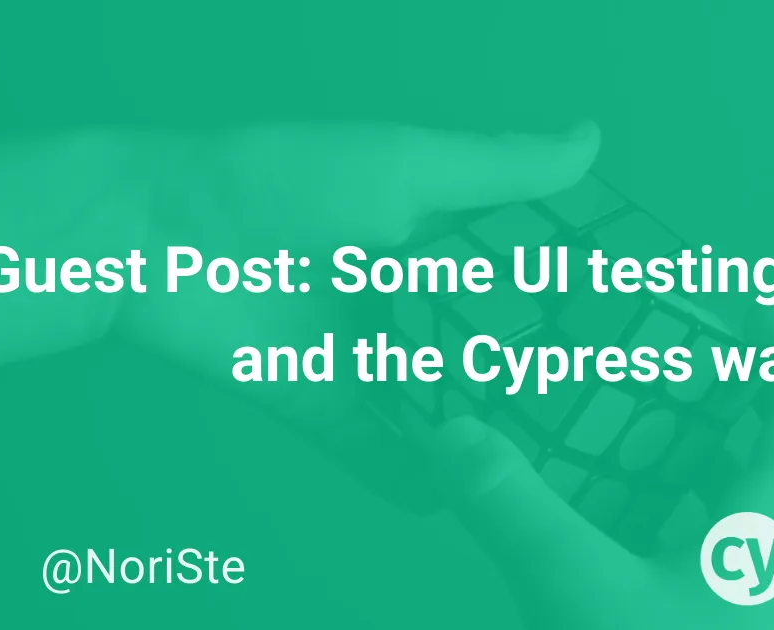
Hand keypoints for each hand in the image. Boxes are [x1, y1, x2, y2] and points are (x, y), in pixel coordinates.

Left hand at [112, 120, 602, 501]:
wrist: (157, 235)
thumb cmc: (282, 183)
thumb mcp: (405, 165)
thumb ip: (499, 168)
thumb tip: (590, 138)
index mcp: (424, 236)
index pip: (511, 275)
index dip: (559, 300)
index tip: (616, 326)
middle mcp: (399, 299)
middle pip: (478, 351)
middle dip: (519, 379)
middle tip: (573, 404)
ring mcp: (362, 356)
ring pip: (435, 407)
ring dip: (474, 434)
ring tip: (528, 462)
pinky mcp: (320, 404)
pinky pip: (373, 452)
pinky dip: (409, 481)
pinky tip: (450, 499)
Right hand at [410, 303, 773, 629]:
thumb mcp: (577, 595)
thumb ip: (512, 507)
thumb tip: (453, 431)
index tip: (753, 291)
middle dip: (765, 388)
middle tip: (710, 359)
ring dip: (749, 454)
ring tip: (687, 432)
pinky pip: (762, 552)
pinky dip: (726, 516)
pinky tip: (667, 531)